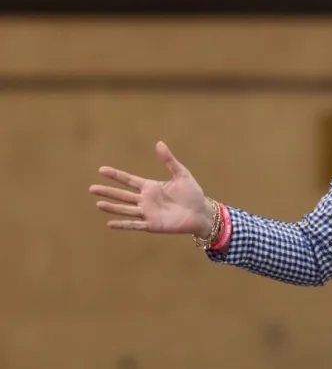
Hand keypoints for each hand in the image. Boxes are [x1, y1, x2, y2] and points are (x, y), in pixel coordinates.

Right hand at [89, 141, 213, 236]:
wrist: (202, 213)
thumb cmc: (193, 194)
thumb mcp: (182, 175)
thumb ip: (169, 161)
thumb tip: (159, 143)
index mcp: (151, 187)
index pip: (129, 180)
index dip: (116, 175)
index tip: (101, 170)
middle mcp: (146, 200)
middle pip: (122, 195)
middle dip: (108, 191)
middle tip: (91, 188)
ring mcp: (148, 213)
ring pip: (125, 209)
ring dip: (112, 207)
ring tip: (98, 204)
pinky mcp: (153, 225)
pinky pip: (134, 225)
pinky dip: (123, 224)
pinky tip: (109, 223)